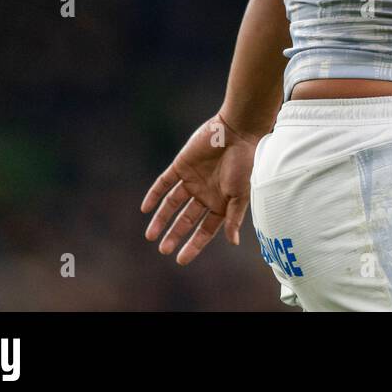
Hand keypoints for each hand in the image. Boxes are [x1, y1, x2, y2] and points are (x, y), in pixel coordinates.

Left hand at [140, 113, 259, 264]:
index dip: (194, 244)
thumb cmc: (245, 164)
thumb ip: (234, 218)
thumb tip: (233, 242)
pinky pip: (164, 183)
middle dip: (175, 234)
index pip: (205, 229)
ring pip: (172, 204)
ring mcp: (192, 180)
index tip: (181, 259)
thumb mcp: (241, 195)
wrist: (238, 131)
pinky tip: (145, 208)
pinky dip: (154, 195)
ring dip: (161, 219)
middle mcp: (205, 194)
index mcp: (221, 203)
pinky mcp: (181, 166)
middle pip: (186, 219)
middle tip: (164, 250)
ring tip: (150, 235)